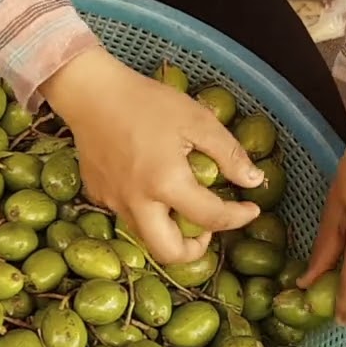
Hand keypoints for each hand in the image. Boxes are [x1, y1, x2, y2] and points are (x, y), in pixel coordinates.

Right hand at [38, 48, 263, 263]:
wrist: (91, 94)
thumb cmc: (147, 102)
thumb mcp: (197, 120)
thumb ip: (229, 153)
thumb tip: (254, 181)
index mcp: (166, 184)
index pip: (211, 217)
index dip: (238, 218)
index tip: (251, 209)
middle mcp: (137, 203)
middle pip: (168, 252)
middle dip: (194, 250)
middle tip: (207, 230)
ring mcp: (113, 201)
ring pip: (145, 235)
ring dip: (169, 231)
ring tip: (181, 204)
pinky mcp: (98, 194)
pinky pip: (126, 213)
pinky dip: (146, 209)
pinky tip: (149, 183)